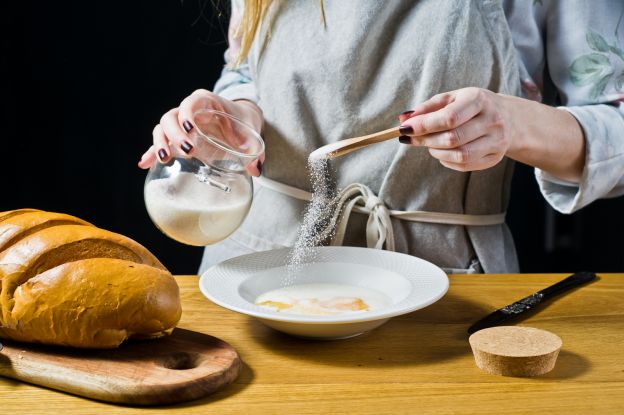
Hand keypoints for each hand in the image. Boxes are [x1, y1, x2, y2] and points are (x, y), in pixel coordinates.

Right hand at [138, 89, 263, 175]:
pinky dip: (152, 152)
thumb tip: (256, 169)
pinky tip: (145, 163)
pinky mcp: (177, 138)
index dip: (187, 113)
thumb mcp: (252, 134)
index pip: (192, 101)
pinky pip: (161, 142)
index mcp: (207, 102)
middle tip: (188, 150)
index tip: (190, 128)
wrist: (241, 124)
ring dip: (160, 142)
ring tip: (166, 158)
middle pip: (172, 116)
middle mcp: (190, 110)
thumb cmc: (244, 125)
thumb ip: (255, 151)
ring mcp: (181, 124)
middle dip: (175, 133)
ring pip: (162, 127)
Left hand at [397, 88, 511, 171]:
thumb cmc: (472, 106)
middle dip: (426, 140)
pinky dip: (447, 161)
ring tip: (430, 144)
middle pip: (452, 139)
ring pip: (459, 155)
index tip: (405, 128)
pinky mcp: (495, 157)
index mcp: (479, 100)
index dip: (424, 125)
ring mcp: (496, 141)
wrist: (509, 117)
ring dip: (436, 152)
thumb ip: (428, 107)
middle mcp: (492, 121)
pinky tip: (443, 152)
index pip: (449, 118)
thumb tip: (403, 119)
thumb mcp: (452, 98)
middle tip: (412, 138)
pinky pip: (464, 165)